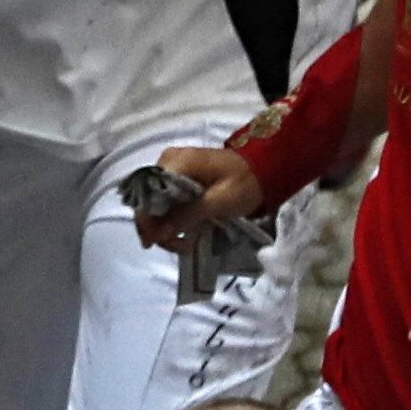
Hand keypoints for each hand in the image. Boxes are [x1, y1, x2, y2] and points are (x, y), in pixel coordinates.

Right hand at [131, 145, 260, 251]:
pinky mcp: (180, 175)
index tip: (152, 242)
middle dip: (158, 226)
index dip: (146, 219)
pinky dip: (173, 217)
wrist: (265, 168)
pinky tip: (184, 230)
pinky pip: (167, 198)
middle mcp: (167, 162)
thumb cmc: (246, 183)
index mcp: (175, 162)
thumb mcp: (219, 202)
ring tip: (183, 244)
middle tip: (177, 247)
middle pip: (148, 198)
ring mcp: (173, 167)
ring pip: (156, 201)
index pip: (146, 192)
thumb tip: (157, 233)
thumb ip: (187, 215)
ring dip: (166, 224)